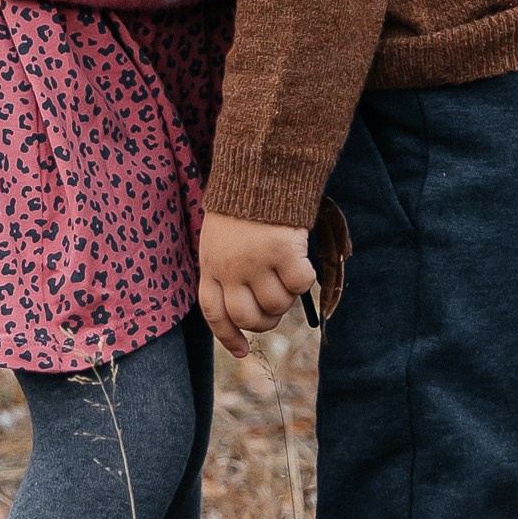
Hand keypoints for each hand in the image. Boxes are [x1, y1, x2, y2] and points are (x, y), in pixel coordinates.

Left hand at [200, 213, 315, 357]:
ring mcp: (256, 262)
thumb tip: (249, 310)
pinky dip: (306, 277)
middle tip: (277, 306)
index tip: (242, 351)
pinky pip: (301, 284)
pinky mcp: (283, 252)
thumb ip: (227, 269)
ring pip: (277, 305)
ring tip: (288, 272)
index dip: (228, 336)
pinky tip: (302, 259)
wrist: (259, 167)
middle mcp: (230, 269)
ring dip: (287, 296)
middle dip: (266, 320)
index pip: (214, 313)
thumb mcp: (220, 238)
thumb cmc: (242, 202)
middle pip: (248, 317)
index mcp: (211, 264)